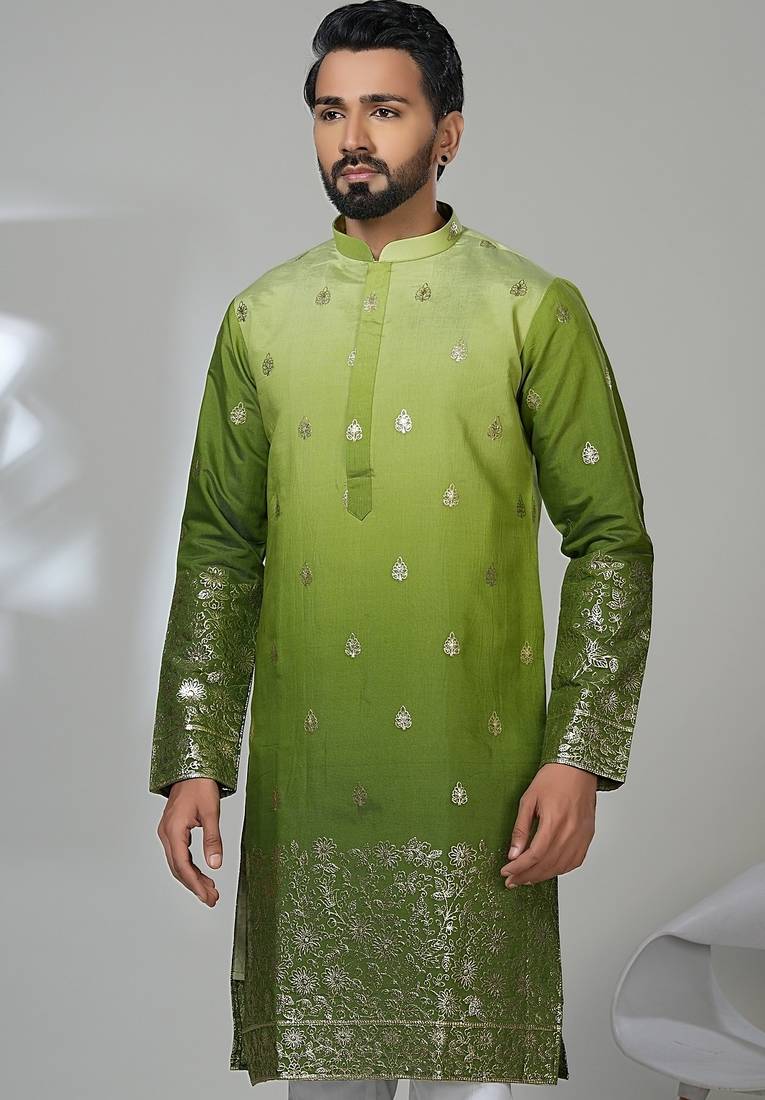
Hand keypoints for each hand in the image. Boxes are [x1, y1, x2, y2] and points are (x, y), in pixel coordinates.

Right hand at [156, 777, 222, 905]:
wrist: (192, 769)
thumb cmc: (200, 786)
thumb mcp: (211, 812)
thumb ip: (213, 839)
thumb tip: (216, 864)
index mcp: (173, 831)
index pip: (182, 866)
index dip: (195, 884)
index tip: (207, 896)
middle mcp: (166, 834)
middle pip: (178, 868)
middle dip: (195, 885)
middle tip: (212, 899)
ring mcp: (167, 832)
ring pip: (178, 863)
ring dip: (193, 878)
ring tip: (210, 890)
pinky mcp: (172, 830)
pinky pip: (179, 854)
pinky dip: (190, 866)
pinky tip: (202, 873)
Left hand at [500, 763, 596, 887]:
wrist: (577, 768)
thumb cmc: (552, 779)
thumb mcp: (528, 799)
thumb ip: (521, 828)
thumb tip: (513, 853)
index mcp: (554, 820)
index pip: (535, 854)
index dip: (519, 868)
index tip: (505, 872)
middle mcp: (571, 831)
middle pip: (547, 864)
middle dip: (526, 876)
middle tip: (511, 881)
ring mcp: (582, 836)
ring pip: (561, 866)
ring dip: (542, 876)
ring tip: (525, 878)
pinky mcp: (588, 836)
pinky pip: (574, 861)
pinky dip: (559, 870)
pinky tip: (547, 870)